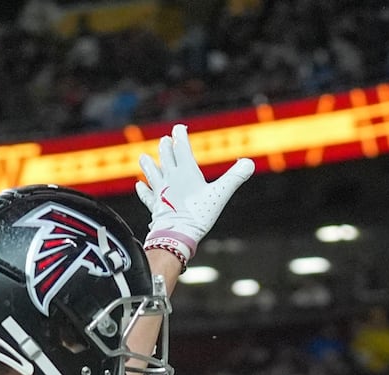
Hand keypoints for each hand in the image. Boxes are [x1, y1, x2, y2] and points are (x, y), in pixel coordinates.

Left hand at [136, 124, 253, 262]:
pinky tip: (140, 185)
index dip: (180, 135)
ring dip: (148, 164)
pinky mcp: (156, 206)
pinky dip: (143, 190)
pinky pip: (148, 195)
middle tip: (165, 140)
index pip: (181, 147)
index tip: (179, 128)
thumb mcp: (220, 194)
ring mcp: (161, 191)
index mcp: (186, 172)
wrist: (177, 233)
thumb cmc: (198, 214)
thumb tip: (249, 163)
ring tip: (143, 157)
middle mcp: (171, 178)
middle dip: (166, 147)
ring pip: (152, 173)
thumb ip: (234, 177)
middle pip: (166, 157)